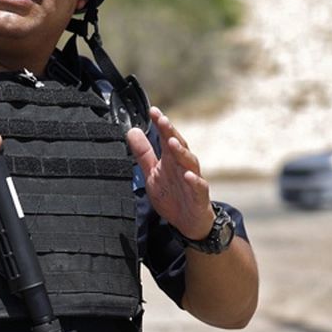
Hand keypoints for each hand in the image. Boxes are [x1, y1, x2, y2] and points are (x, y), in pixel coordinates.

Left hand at [127, 106, 213, 238]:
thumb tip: (132, 131)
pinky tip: (188, 176)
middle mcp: (183, 166)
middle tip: (162, 120)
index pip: (166, 138)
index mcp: (171, 160)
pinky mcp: (199, 196)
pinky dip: (194, 181)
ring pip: (190, 162)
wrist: (189, 222)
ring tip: (172, 142)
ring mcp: (193, 179)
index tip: (153, 110)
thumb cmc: (172, 195)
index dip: (160, 124)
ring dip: (181, 152)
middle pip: (178, 146)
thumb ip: (143, 154)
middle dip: (171, 132)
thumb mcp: (152, 174)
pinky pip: (198, 186)